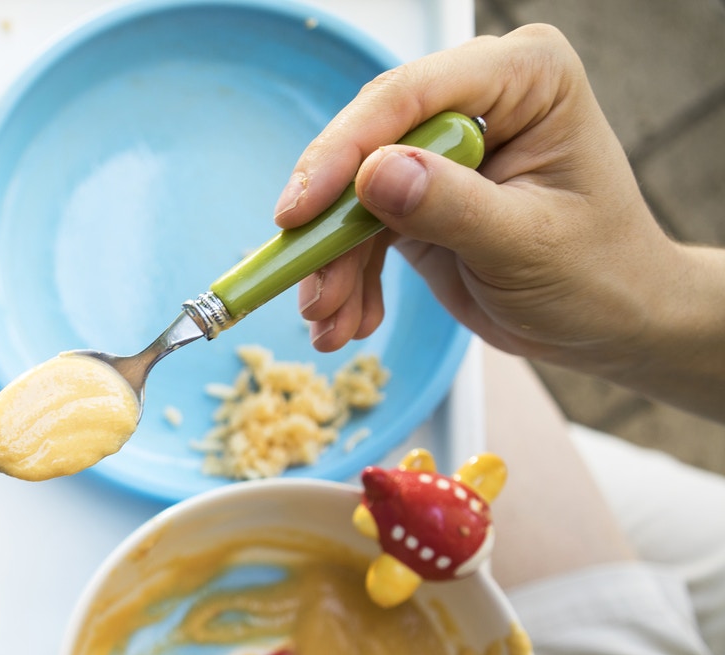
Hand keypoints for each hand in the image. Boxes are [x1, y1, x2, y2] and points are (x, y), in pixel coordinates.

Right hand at [274, 25, 694, 385]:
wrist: (608, 321)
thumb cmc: (597, 274)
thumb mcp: (525, 244)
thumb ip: (452, 207)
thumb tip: (374, 176)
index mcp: (524, 78)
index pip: (412, 95)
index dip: (345, 150)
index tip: (299, 212)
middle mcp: (475, 98)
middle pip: (367, 141)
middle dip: (330, 222)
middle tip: (305, 283)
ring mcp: (440, 146)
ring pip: (351, 193)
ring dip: (331, 264)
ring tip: (328, 323)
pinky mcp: (415, 192)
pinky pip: (358, 228)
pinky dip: (347, 278)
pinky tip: (351, 321)